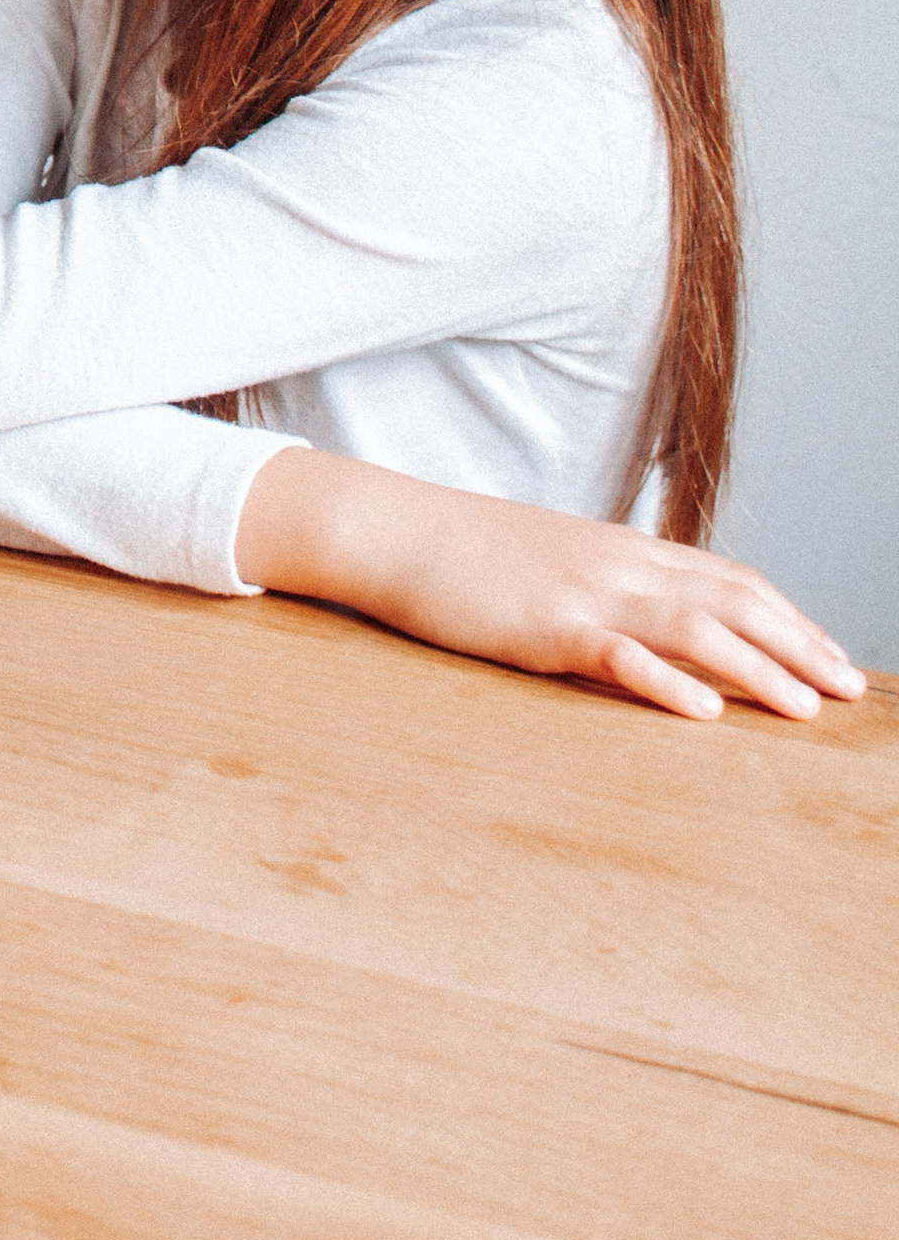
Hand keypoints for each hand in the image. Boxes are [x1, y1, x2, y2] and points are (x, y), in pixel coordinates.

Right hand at [234, 448, 864, 719]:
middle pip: (730, 601)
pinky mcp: (541, 624)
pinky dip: (665, 681)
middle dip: (797, 645)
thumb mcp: (549, 557)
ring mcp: (581, 592)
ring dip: (758, 667)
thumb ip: (604, 581)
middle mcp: (617, 564)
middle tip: (847, 690)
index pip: (729, 578)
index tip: (831, 656)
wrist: (391, 528)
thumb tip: (652, 617)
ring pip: (692, 627)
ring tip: (804, 707)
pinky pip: (616, 653)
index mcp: (621, 549)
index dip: (789, 617)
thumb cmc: (462, 551)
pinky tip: (703, 711)